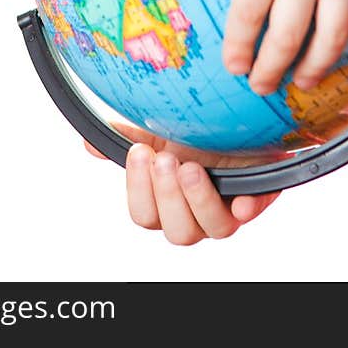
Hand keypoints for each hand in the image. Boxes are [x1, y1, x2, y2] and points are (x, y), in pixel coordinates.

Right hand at [84, 124, 280, 245]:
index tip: (139, 152)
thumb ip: (127, 139)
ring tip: (192, 168)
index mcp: (167, 203)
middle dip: (167, 196)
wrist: (237, 116)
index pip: (145, 215)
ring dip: (198, 200)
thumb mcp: (156, 131)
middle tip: (165, 159)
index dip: (138, 190)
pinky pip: (255, 211)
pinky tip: (242, 202)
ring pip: (212, 229)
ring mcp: (228, 209)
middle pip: (177, 231)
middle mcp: (197, 214)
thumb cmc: (192, 131)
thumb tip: (89, 143)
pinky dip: (248, 209)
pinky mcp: (258, 196)